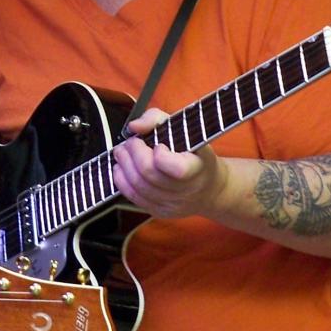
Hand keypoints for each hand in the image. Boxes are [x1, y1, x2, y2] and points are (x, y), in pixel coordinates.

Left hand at [112, 109, 226, 217]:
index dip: (160, 154)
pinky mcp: (159, 212)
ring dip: (124, 165)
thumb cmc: (195, 154)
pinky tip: (122, 168)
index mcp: (198, 169)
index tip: (158, 145)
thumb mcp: (184, 129)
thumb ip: (156, 119)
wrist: (209, 188)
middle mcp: (187, 191)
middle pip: (149, 174)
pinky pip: (133, 197)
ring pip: (137, 186)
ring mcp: (172, 204)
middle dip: (133, 153)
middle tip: (130, 143)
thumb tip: (134, 126)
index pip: (176, 168)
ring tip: (122, 152)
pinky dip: (121, 180)